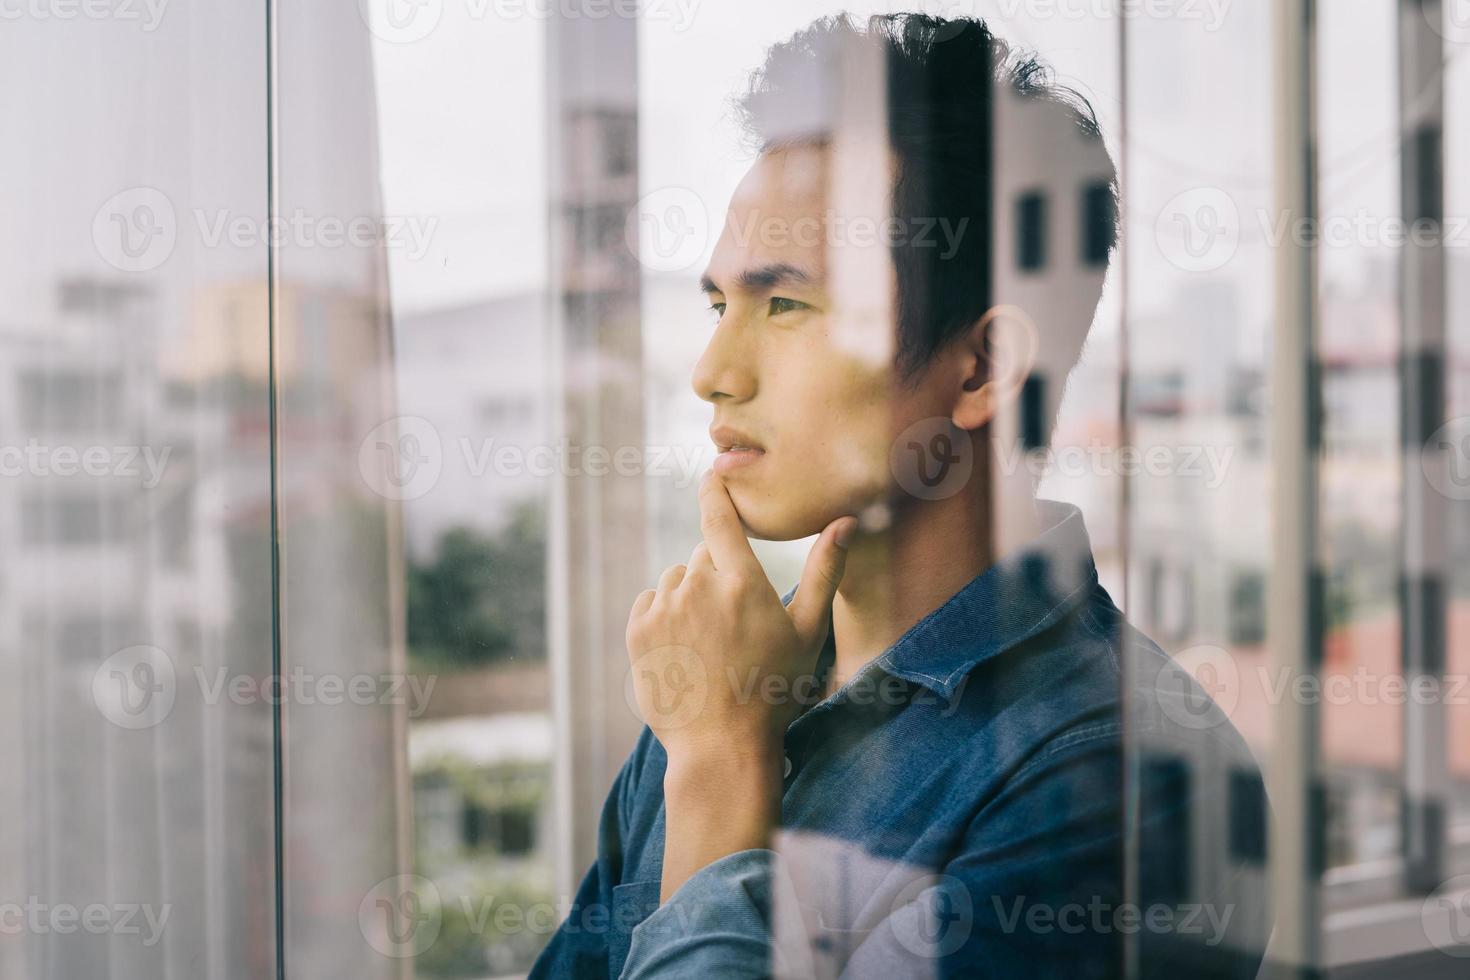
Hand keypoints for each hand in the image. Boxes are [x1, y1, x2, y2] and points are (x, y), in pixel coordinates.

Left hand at [625, 473, 855, 761]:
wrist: (720, 746)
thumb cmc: (773, 689)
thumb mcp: (807, 632)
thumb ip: (824, 571)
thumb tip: (846, 521)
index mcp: (741, 582)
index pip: (720, 517)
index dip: (715, 491)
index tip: (711, 473)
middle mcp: (698, 586)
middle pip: (704, 557)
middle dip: (718, 577)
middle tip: (736, 623)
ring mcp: (664, 608)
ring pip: (676, 580)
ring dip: (689, 596)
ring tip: (710, 641)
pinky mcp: (638, 630)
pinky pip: (650, 601)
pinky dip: (664, 614)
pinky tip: (686, 648)